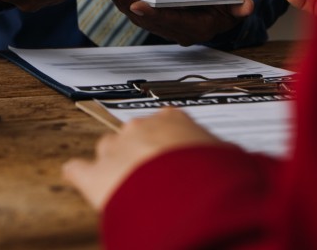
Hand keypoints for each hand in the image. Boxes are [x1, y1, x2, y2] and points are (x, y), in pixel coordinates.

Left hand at [62, 108, 224, 210]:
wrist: (189, 196)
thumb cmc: (212, 176)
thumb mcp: (226, 157)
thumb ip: (219, 153)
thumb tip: (238, 161)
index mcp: (172, 121)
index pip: (166, 121)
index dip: (167, 140)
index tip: (172, 152)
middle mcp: (141, 127)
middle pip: (134, 135)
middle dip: (140, 153)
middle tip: (154, 176)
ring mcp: (116, 149)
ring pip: (107, 150)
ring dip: (114, 164)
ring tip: (126, 184)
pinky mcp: (95, 175)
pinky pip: (78, 169)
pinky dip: (79, 174)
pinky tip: (79, 176)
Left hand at [103, 0, 253, 45]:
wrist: (225, 7)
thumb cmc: (230, 1)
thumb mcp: (239, 1)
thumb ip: (241, 4)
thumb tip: (247, 7)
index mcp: (196, 28)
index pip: (172, 23)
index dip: (154, 15)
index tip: (137, 5)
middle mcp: (177, 30)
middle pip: (149, 21)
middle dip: (129, 5)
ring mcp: (166, 25)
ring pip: (139, 18)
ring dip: (122, 3)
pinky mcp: (158, 17)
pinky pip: (138, 11)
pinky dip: (125, 0)